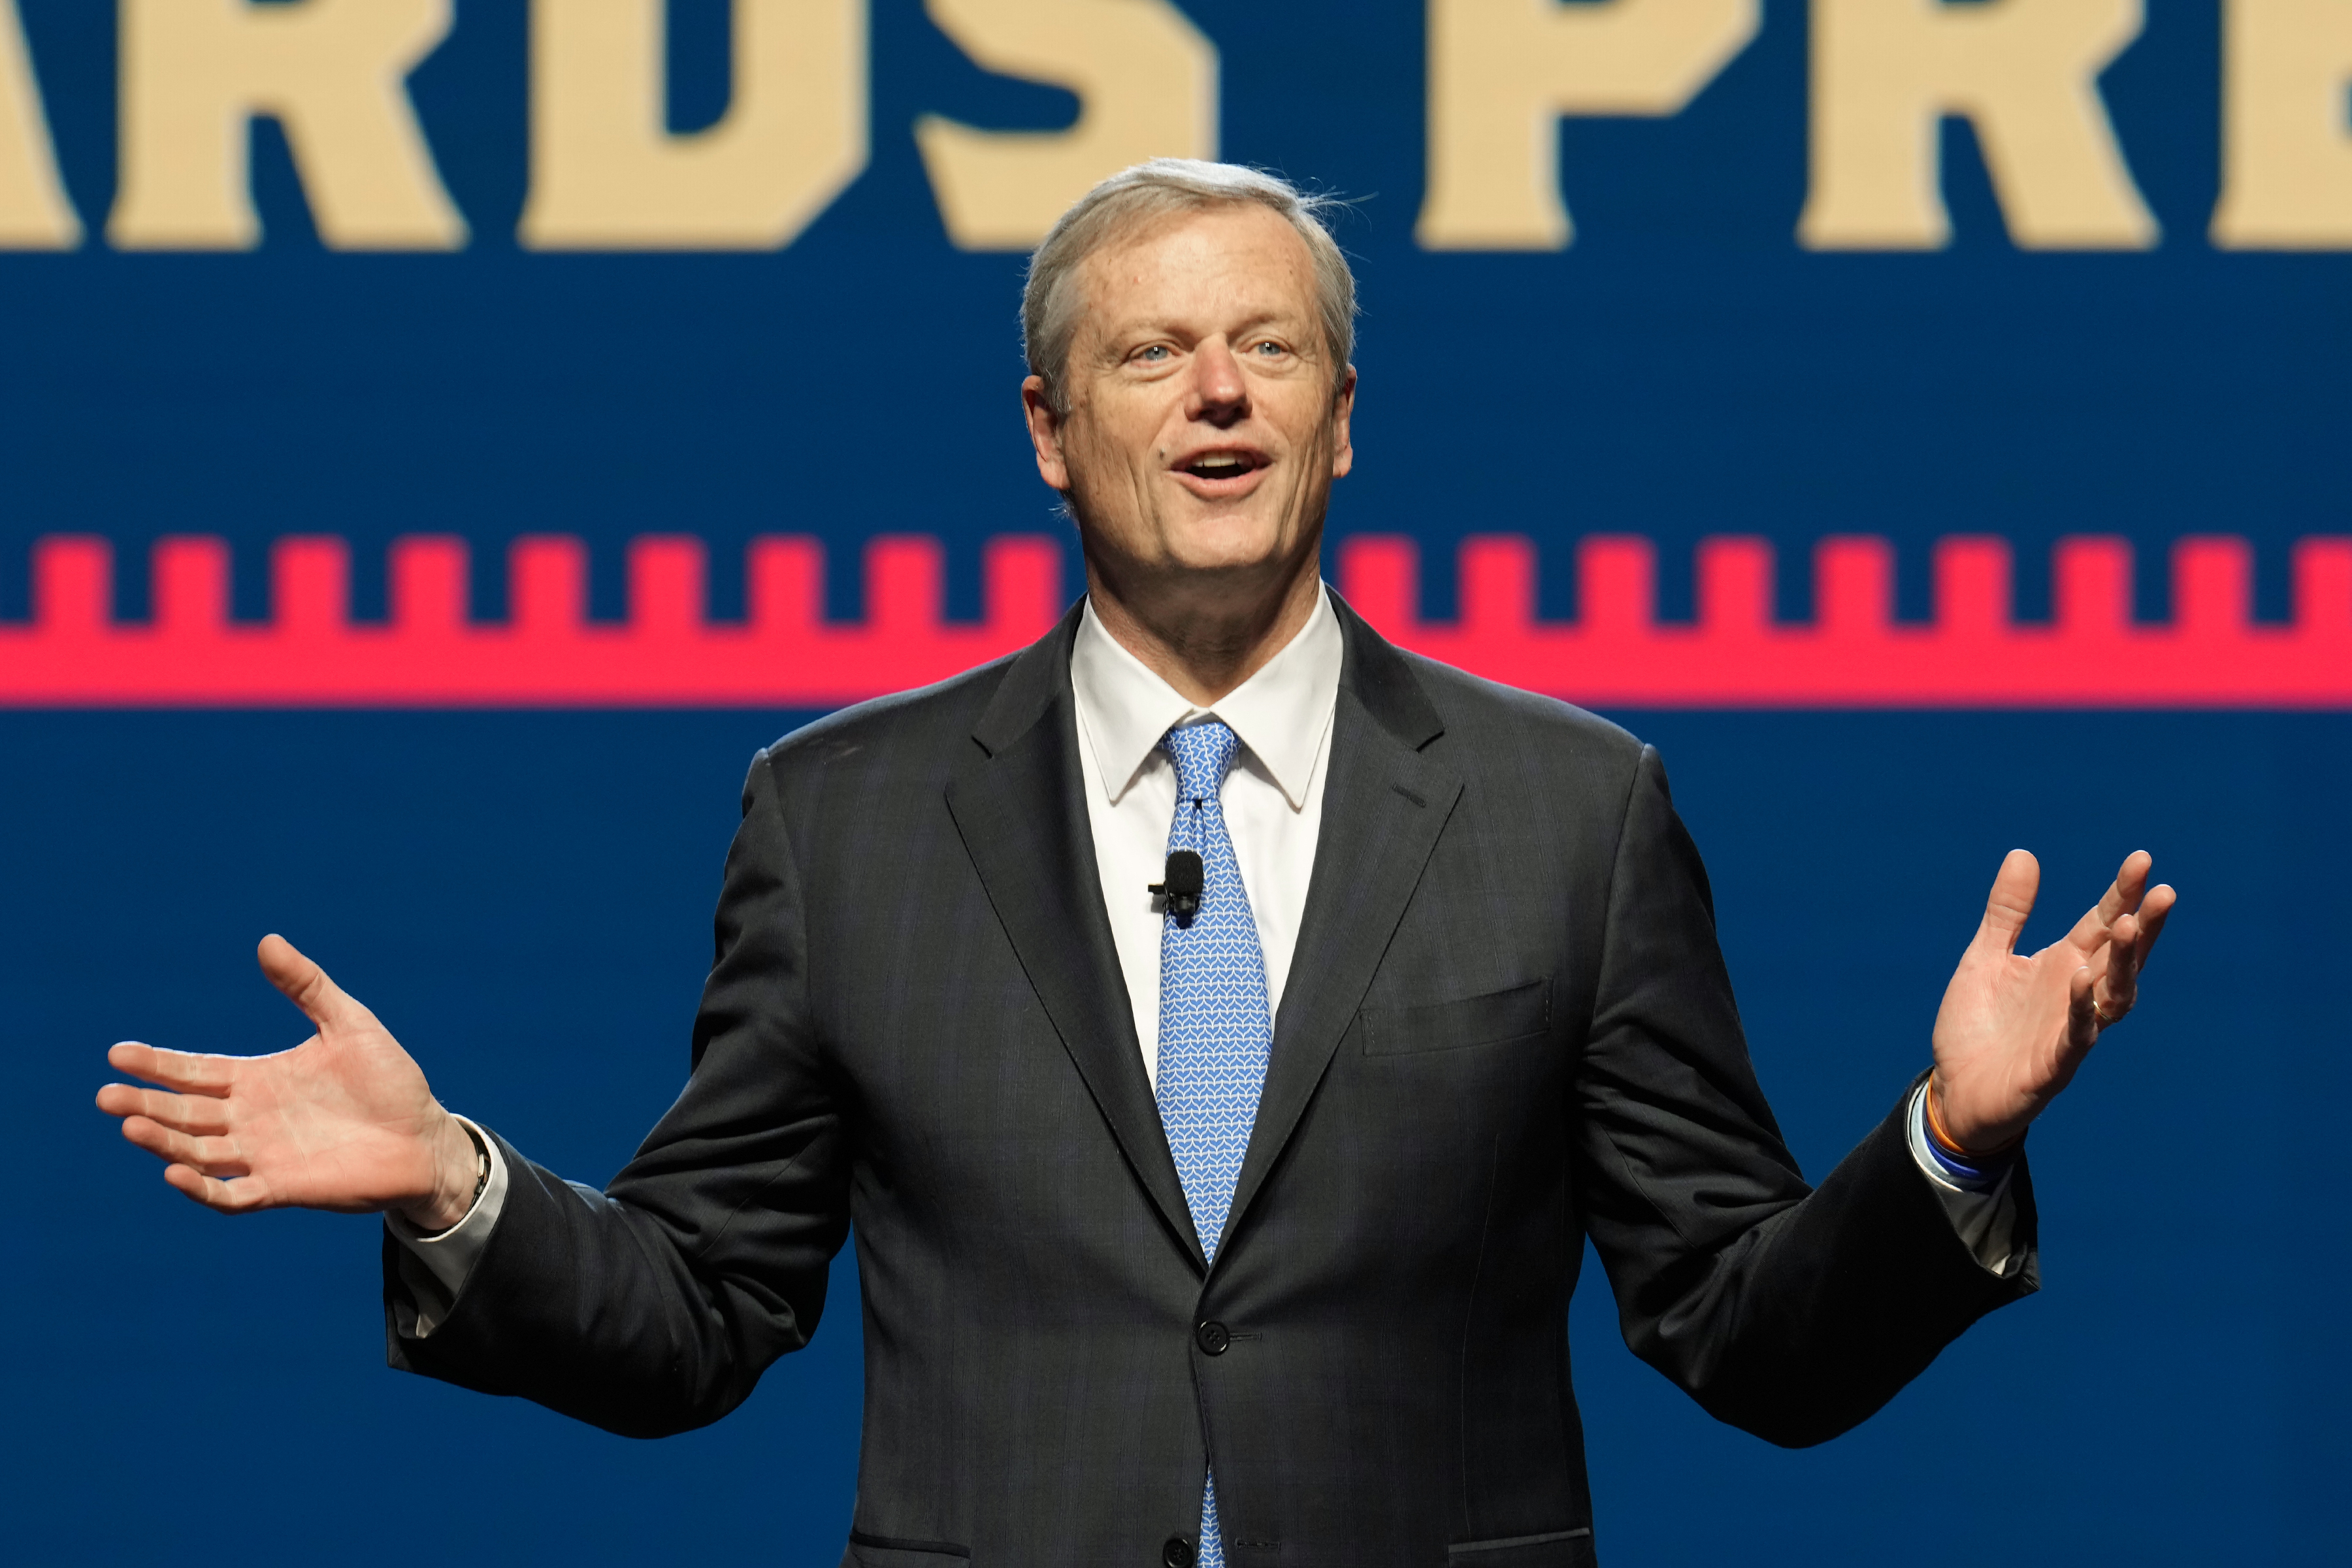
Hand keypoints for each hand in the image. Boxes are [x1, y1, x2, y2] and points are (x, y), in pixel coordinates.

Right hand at [96, 936, 481, 1230]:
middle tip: (107, 1095)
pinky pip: (232, 1194)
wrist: (427, 1136)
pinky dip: (202, 1188)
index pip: (195, 1072)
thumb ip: (307, 986)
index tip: (118, 1053)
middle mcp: (250, 1118)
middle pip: (185, 1113)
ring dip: (163, 1142)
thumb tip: (266, 941)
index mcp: (258, 1078)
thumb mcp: (348, 1023)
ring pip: (198, 1152)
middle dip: (144, 1104)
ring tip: (130, 1125)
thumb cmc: (389, 1080)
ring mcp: (263, 1156)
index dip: (157, 1064)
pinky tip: (175, 1173)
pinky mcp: (283, 1188)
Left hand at [1929, 849, 2175, 1152]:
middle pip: (2121, 957)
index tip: (2142, 859)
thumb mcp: (1985, 958)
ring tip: (2128, 927)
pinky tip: (2082, 980)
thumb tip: (2023, 853)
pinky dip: (2082, 1009)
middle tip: (2162, 891)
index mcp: (2063, 965)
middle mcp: (2077, 995)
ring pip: (2113, 996)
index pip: (2102, 923)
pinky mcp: (2054, 1066)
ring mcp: (2070, 1031)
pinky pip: (2077, 1037)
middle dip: (2143, 926)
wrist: (1955, 1091)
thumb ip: (2007, 912)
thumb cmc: (1978, 1026)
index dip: (2122, 894)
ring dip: (2124, 964)